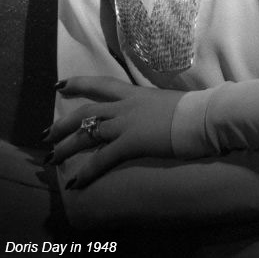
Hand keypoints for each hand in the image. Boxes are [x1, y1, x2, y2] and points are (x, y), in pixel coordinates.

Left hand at [43, 76, 184, 188]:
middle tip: (47, 133)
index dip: (79, 83)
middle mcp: (126, 106)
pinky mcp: (131, 143)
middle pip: (87, 110)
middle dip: (63, 122)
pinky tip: (76, 182)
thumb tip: (155, 109)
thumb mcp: (167, 100)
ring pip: (88, 133)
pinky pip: (102, 159)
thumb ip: (154, 104)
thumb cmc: (194, 108)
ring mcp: (127, 123)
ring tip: (51, 158)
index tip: (60, 84)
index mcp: (136, 93)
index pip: (102, 84)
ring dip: (66, 146)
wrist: (204, 115)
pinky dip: (87, 171)